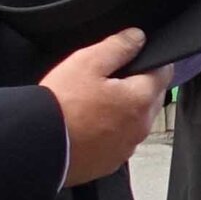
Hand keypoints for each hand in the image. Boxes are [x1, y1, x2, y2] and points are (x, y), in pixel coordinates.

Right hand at [43, 32, 173, 185]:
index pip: (163, 73)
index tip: (138, 58)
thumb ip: (117, 47)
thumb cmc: (61, 105)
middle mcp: (140, 126)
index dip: (152, 62)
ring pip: (136, 122)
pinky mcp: (110, 162)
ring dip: (125, 111)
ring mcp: (126, 147)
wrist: (36, 146)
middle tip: (111, 79)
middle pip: (152, 98)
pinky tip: (90, 126)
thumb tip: (138, 37)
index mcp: (141, 99)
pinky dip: (112, 132)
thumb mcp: (87, 63)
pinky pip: (120, 142)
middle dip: (139, 86)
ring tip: (97, 104)